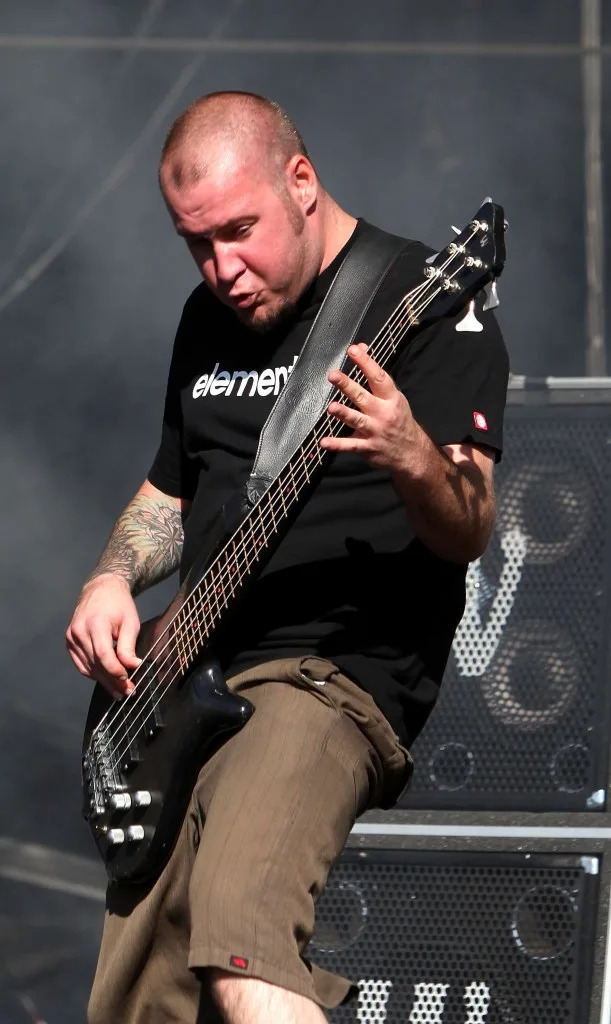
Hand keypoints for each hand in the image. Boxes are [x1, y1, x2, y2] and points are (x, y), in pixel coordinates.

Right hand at [66, 574, 141, 698]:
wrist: (101, 589)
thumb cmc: (119, 604)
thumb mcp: (130, 622)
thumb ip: (129, 646)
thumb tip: (132, 667)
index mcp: (95, 623)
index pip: (103, 654)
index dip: (115, 671)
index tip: (128, 681)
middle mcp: (79, 631)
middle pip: (95, 664)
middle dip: (112, 681)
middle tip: (128, 692)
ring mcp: (71, 637)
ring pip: (88, 667)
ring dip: (104, 681)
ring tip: (119, 691)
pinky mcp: (69, 641)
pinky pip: (81, 664)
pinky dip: (93, 673)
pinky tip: (106, 680)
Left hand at [320, 343, 426, 472]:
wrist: (412, 452)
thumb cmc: (399, 420)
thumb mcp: (394, 397)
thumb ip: (376, 376)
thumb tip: (362, 348)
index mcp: (391, 399)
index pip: (378, 377)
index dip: (366, 362)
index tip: (354, 350)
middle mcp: (383, 413)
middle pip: (363, 397)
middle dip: (347, 386)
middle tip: (333, 375)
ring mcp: (375, 431)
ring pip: (357, 420)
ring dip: (344, 413)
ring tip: (332, 407)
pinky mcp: (367, 448)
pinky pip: (350, 446)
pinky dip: (337, 445)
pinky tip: (324, 442)